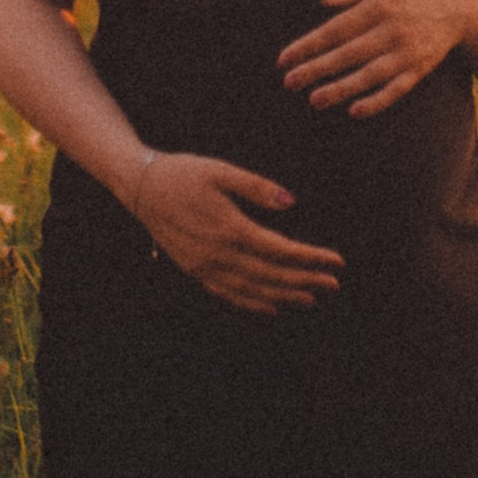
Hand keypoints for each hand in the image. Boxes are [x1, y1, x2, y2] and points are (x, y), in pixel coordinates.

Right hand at [132, 153, 343, 314]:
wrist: (140, 188)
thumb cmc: (183, 173)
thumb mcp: (221, 171)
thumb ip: (256, 187)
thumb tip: (291, 202)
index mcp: (230, 228)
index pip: (280, 250)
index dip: (311, 258)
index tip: (336, 261)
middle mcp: (218, 254)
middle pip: (271, 275)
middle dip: (305, 280)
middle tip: (333, 284)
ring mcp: (205, 267)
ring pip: (252, 290)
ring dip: (284, 296)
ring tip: (311, 299)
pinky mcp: (195, 271)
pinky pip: (229, 294)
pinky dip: (253, 303)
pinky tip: (272, 306)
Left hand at [278, 0, 472, 118]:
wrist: (459, 5)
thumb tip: (323, 3)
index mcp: (379, 5)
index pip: (336, 29)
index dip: (309, 45)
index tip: (284, 59)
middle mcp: (392, 31)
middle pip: (348, 54)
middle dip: (317, 69)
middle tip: (289, 83)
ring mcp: (407, 53)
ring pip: (370, 75)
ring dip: (342, 89)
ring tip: (315, 100)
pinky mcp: (420, 70)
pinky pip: (396, 89)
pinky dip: (377, 101)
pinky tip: (355, 111)